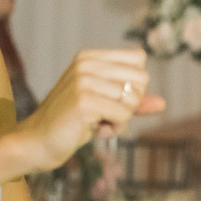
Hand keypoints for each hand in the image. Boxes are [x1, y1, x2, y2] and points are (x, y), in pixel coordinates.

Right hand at [22, 49, 164, 170]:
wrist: (37, 142)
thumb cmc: (74, 123)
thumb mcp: (106, 106)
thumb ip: (134, 102)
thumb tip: (163, 103)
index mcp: (90, 58)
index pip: (139, 59)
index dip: (135, 83)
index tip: (113, 97)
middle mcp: (86, 64)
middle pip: (142, 78)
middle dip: (131, 102)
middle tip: (106, 112)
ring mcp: (84, 81)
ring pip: (134, 99)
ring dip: (122, 119)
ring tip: (97, 122)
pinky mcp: (85, 101)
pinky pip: (124, 116)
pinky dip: (116, 128)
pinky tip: (95, 129)